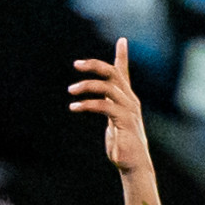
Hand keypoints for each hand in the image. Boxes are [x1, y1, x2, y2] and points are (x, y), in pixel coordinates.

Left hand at [69, 37, 150, 174]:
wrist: (133, 164)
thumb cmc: (122, 145)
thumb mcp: (114, 122)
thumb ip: (108, 108)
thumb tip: (99, 103)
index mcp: (127, 98)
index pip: (124, 73)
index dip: (123, 56)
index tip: (122, 40)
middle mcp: (130, 100)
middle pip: (113, 73)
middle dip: (95, 66)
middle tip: (76, 64)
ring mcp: (128, 109)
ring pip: (107, 87)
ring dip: (87, 86)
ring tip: (70, 91)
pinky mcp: (124, 121)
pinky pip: (104, 105)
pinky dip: (87, 104)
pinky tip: (74, 107)